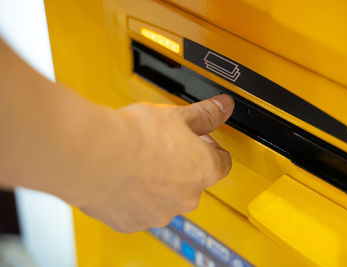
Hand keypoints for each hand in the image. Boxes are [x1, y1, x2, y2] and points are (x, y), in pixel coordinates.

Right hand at [77, 95, 233, 232]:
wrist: (92, 155)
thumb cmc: (134, 136)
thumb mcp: (176, 115)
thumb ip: (205, 113)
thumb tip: (223, 107)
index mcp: (204, 171)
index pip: (222, 162)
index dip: (209, 147)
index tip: (196, 140)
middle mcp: (187, 198)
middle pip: (193, 182)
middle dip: (181, 166)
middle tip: (162, 147)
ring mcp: (159, 213)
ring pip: (166, 198)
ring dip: (158, 183)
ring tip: (138, 160)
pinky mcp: (132, 223)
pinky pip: (140, 210)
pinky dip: (135, 197)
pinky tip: (123, 178)